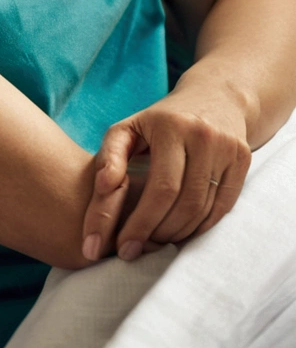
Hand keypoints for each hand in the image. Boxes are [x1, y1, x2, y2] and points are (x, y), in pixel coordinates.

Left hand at [80, 84, 251, 262]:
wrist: (213, 97)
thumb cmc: (158, 121)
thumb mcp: (128, 128)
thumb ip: (110, 155)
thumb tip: (104, 186)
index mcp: (171, 126)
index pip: (161, 188)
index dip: (141, 223)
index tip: (123, 247)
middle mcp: (204, 136)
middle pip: (183, 203)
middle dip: (156, 234)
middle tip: (133, 251)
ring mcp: (228, 149)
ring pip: (203, 210)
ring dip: (177, 235)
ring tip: (153, 242)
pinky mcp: (243, 160)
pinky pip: (222, 208)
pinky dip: (199, 228)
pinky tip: (179, 232)